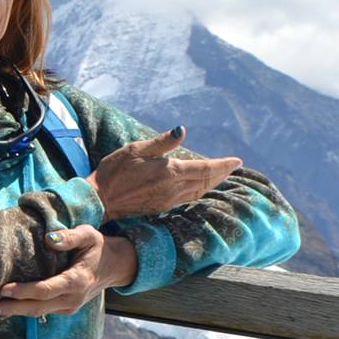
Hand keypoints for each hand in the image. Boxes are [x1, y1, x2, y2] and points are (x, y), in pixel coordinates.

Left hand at [0, 226, 137, 317]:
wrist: (113, 266)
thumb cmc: (97, 247)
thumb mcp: (88, 235)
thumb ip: (70, 237)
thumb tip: (49, 239)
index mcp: (77, 280)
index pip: (46, 289)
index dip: (23, 291)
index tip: (3, 289)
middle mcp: (73, 298)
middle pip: (38, 306)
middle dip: (13, 308)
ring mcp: (69, 306)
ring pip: (39, 312)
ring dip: (16, 312)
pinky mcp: (65, 308)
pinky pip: (43, 310)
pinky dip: (25, 309)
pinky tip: (8, 307)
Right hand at [90, 126, 241, 221]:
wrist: (101, 199)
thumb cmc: (115, 171)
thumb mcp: (136, 149)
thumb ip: (162, 142)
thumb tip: (182, 131)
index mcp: (169, 172)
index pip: (204, 168)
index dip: (223, 165)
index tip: (237, 161)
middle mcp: (173, 188)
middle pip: (205, 182)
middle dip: (221, 174)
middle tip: (234, 166)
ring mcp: (168, 200)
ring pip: (198, 191)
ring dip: (212, 183)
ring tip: (221, 175)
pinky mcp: (161, 207)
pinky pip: (188, 198)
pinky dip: (199, 190)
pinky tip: (199, 186)